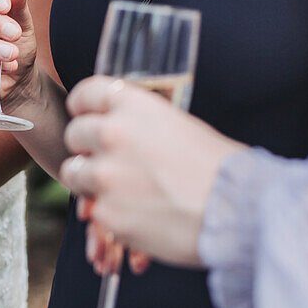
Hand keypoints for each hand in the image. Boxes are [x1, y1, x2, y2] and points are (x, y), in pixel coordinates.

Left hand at [58, 76, 244, 267]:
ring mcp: (105, 175)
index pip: (87, 93)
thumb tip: (124, 129)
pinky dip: (109, 212)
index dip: (82, 105)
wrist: (235, 210)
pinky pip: (93, 209)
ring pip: (72, 172)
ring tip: (118, 189)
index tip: (83, 114)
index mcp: (134, 107)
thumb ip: (143, 125)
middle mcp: (113, 135)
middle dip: (85, 147)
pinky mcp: (106, 211)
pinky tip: (136, 214)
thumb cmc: (219, 169)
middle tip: (104, 159)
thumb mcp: (180, 126)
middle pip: (75, 134)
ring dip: (89, 180)